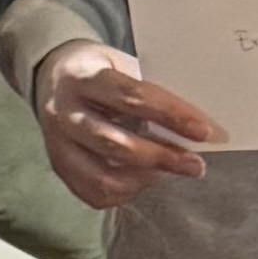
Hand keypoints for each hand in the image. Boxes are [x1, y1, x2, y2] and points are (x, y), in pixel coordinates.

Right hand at [30, 41, 222, 212]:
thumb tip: (195, 124)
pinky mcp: (59, 166)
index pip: (130, 97)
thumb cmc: (101, 72)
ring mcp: (57, 143)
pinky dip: (126, 192)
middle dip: (161, 157)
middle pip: (115, 143)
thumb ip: (150, 93)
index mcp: (82, 77)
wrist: (54, 78)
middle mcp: (63, 112)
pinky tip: (144, 179)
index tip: (203, 131)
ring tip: (170, 172)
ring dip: (145, 180)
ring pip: (103, 176)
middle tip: (195, 165)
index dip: (170, 115)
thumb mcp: (122, 66)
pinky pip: (95, 192)